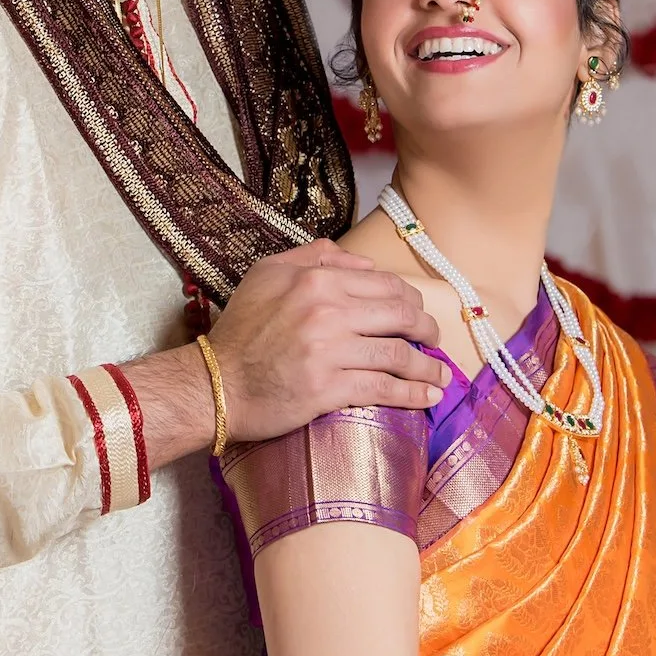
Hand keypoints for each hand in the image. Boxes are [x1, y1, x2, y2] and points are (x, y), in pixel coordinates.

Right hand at [206, 240, 448, 442]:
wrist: (215, 383)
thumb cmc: (241, 330)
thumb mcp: (267, 274)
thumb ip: (313, 256)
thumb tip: (360, 261)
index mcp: (316, 278)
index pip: (383, 284)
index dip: (410, 300)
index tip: (418, 313)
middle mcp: (326, 309)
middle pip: (400, 315)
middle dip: (427, 329)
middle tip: (435, 340)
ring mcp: (329, 349)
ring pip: (398, 354)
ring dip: (428, 366)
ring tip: (440, 375)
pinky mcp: (328, 388)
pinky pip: (383, 388)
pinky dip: (412, 394)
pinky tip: (428, 398)